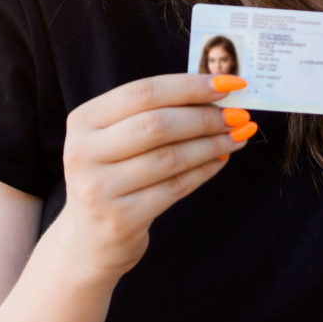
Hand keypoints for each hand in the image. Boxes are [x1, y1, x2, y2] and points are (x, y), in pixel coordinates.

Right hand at [54, 71, 254, 279]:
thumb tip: (215, 92)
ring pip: (170, 157)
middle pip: (156, 124)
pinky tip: (221, 159)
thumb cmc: (112, 177)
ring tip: (238, 135)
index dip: (190, 86)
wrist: (89, 239)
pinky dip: (204, 170)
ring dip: (211, 144)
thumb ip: (153, 113)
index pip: (143, 93)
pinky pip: (175, 187)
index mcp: (83, 120)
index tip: (230, 83)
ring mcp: (99, 188)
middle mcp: (83, 152)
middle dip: (205, 117)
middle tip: (239, 114)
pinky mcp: (120, 218)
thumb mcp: (115, 139)